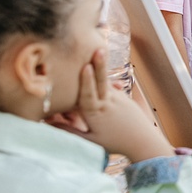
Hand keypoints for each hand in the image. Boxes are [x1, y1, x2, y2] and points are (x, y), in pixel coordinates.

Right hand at [48, 49, 172, 161]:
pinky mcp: (123, 96)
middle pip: (101, 82)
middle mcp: (107, 103)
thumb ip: (69, 131)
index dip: (86, 81)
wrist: (142, 141)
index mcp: (96, 114)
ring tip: (99, 50)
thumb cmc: (114, 142)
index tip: (85, 67)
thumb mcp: (90, 140)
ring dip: (101, 66)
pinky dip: (103, 77)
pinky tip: (100, 61)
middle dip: (99, 65)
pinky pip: (110, 85)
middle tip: (99, 50)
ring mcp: (117, 98)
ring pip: (105, 81)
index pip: (89, 95)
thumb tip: (49, 123)